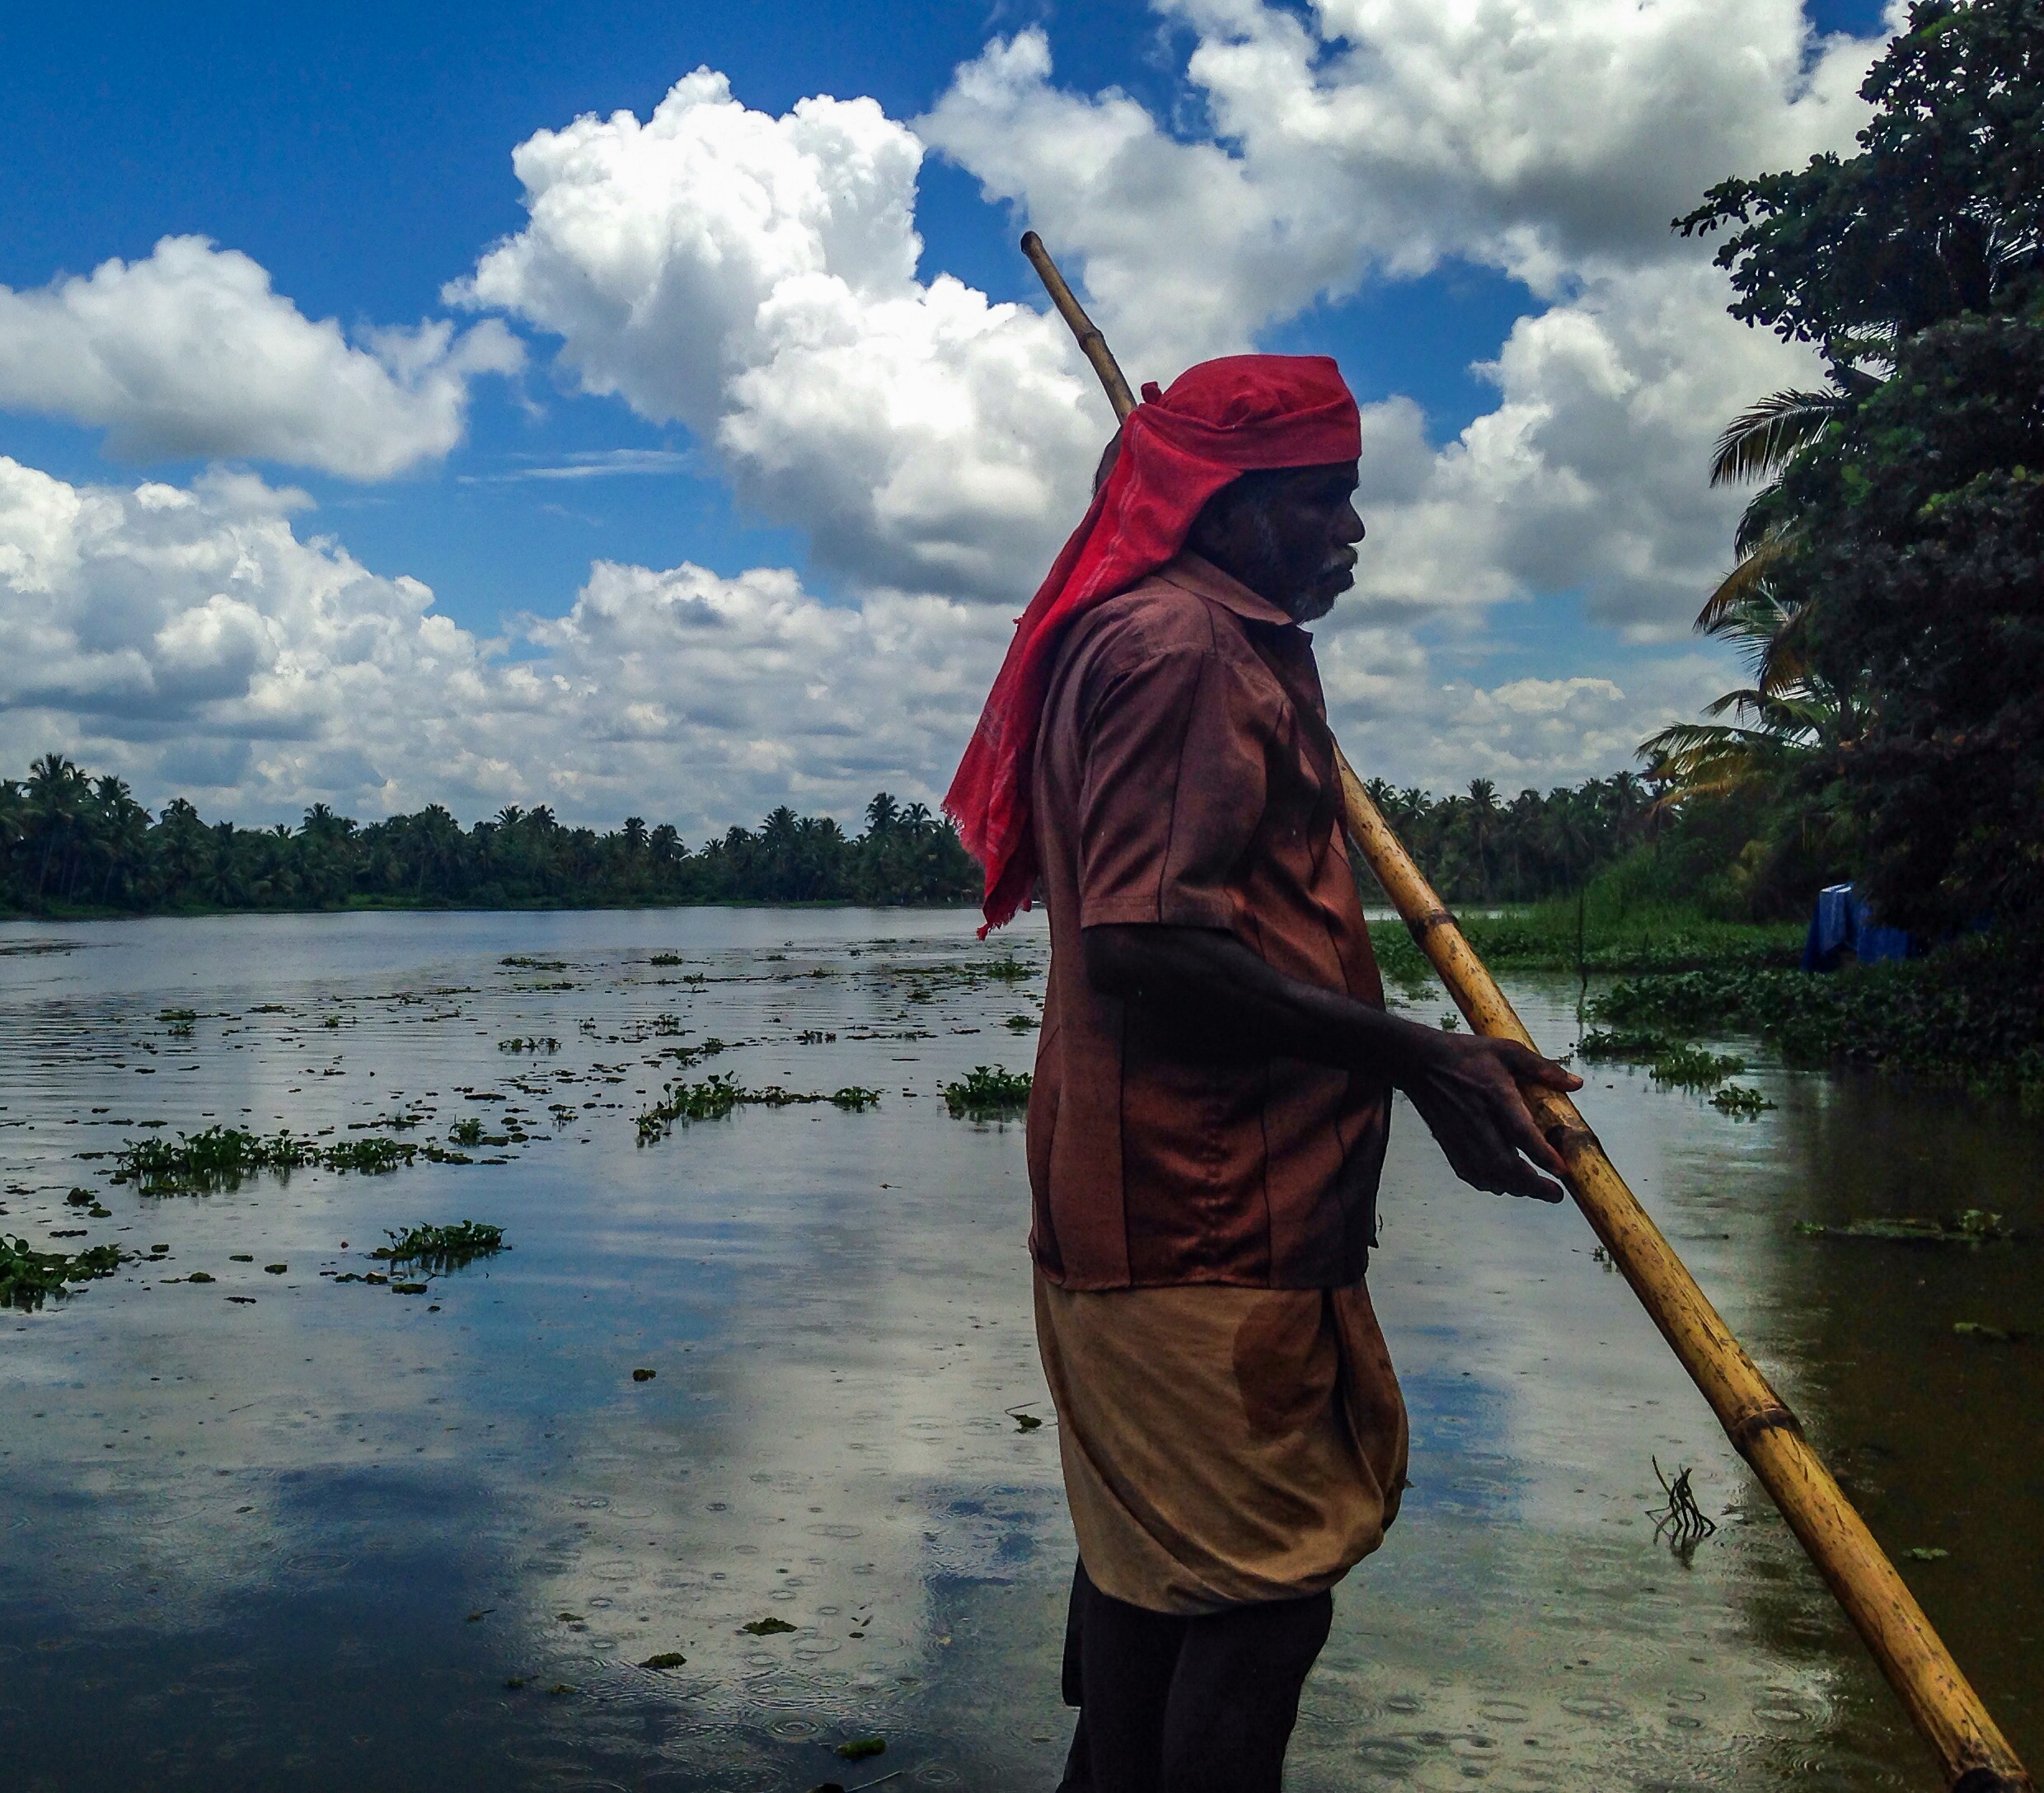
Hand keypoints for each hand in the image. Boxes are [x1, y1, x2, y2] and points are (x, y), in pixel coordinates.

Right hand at [1396, 1029, 1582, 1203]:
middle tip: (1556, 1194)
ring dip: (1513, 1188)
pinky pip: (1470, 1173)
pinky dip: (1489, 1184)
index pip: (1521, 1132)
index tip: (1563, 1170)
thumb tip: (1576, 1084)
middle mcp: (1477, 1119)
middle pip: (1505, 1164)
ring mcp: (1460, 1135)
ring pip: (1488, 1174)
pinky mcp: (1448, 1142)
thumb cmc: (1465, 1054)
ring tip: (1534, 1190)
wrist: (1419, 1062)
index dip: (1542, 1155)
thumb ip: (1542, 1068)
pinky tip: (1503, 1184)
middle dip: (1533, 1185)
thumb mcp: (1507, 1050)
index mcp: (1495, 1094)